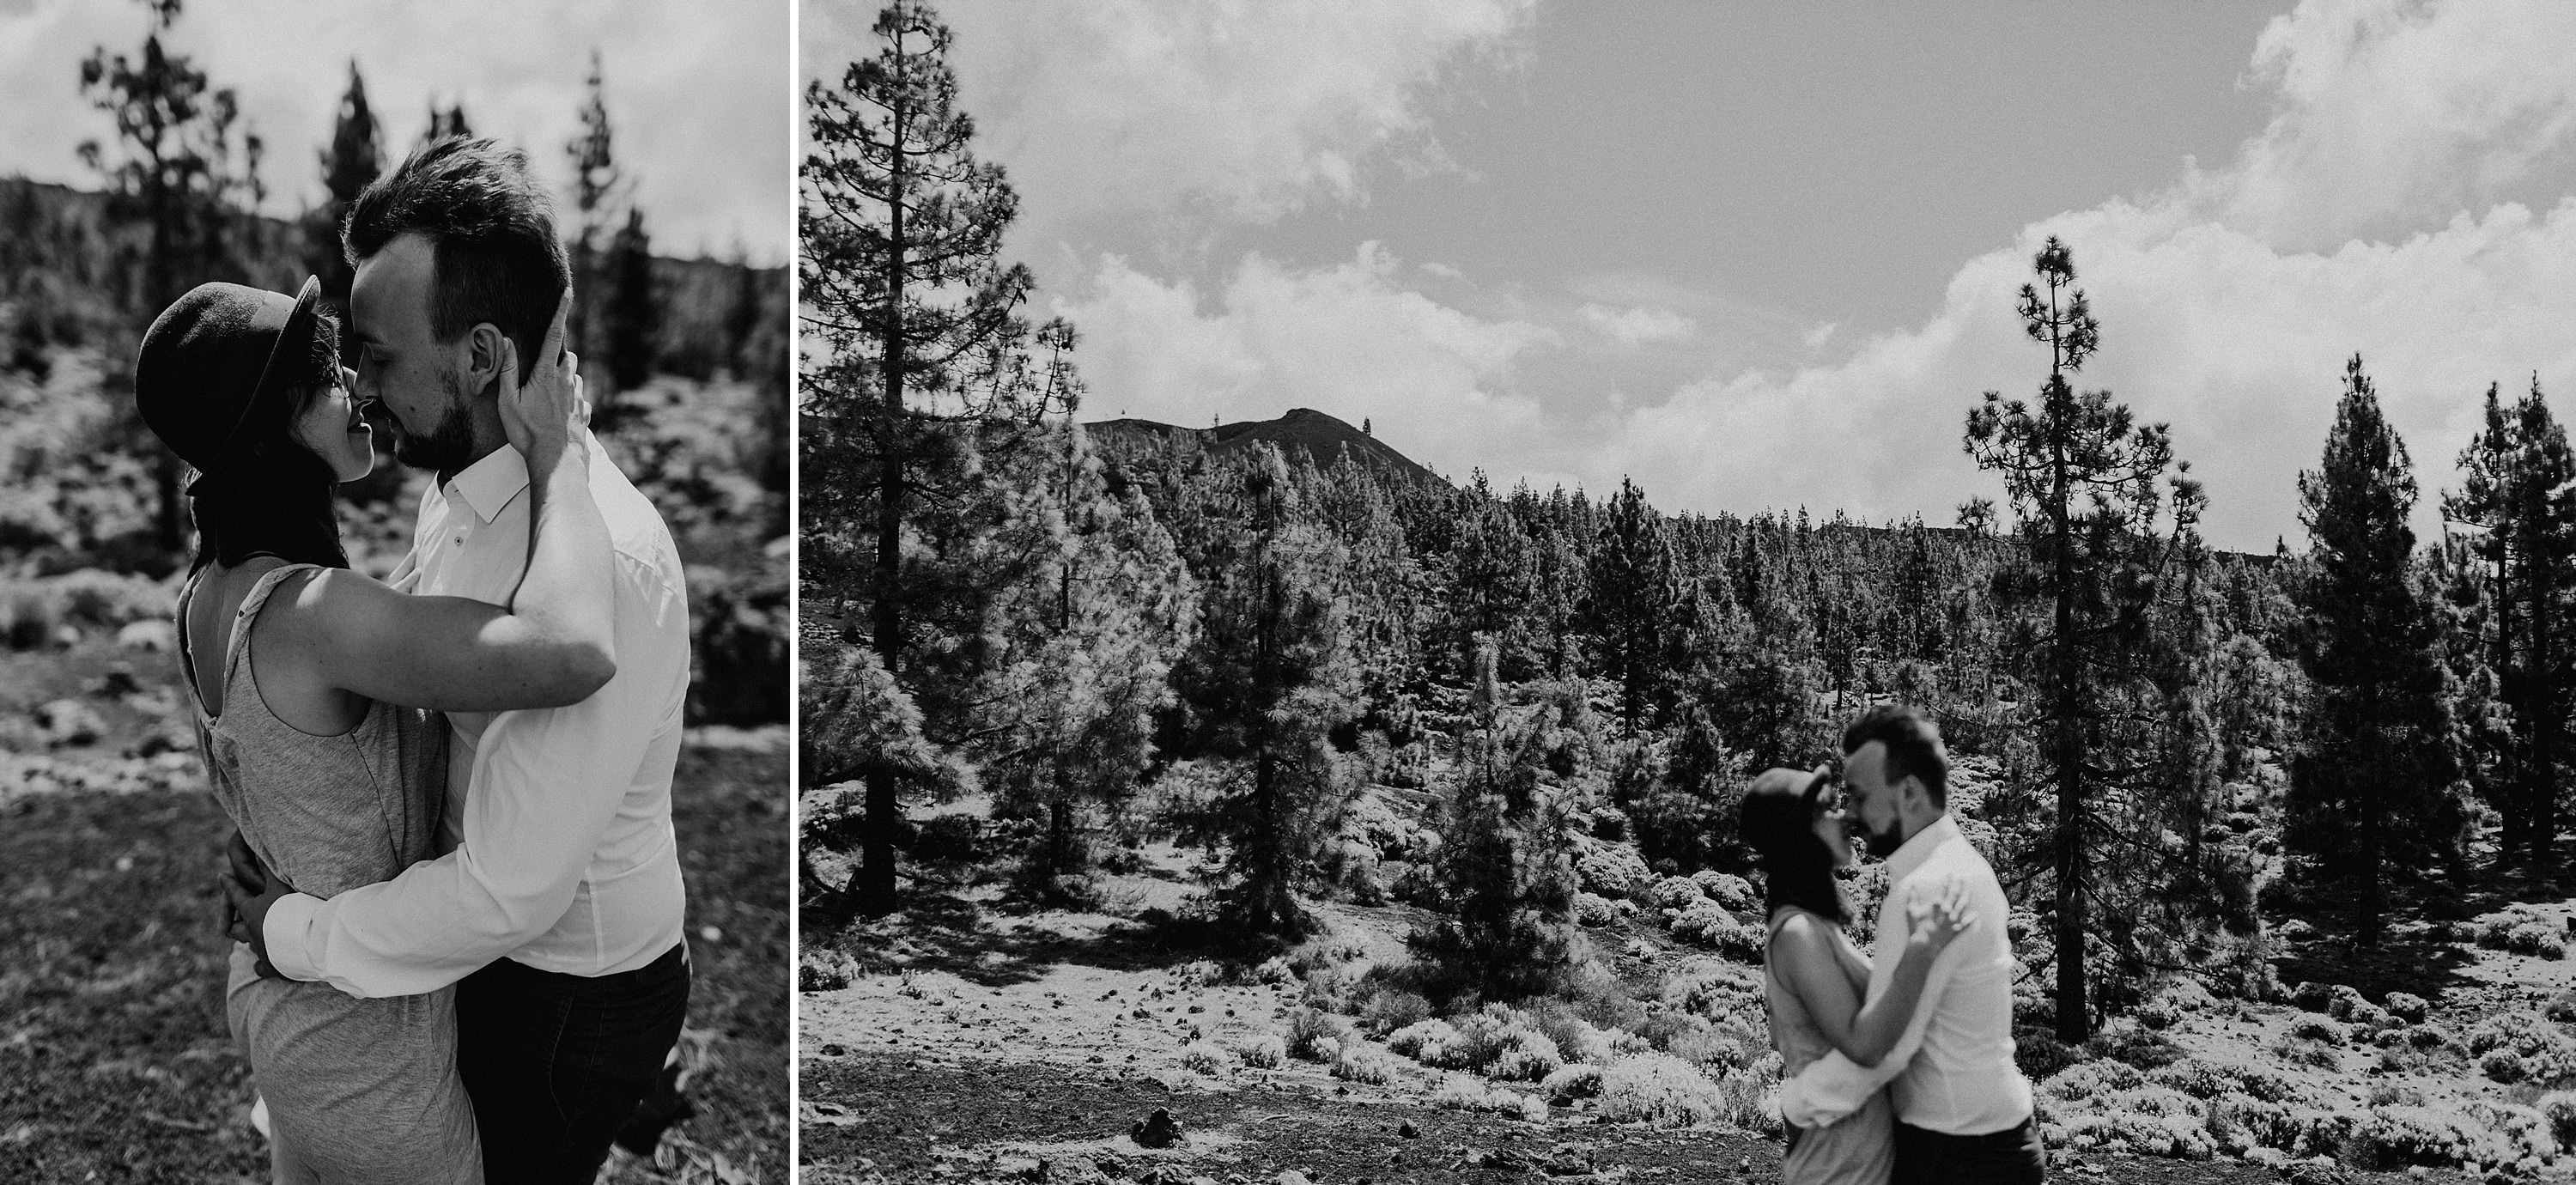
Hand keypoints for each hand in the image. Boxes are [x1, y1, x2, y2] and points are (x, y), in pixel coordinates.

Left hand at [221, 831, 290, 979]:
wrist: (309, 940)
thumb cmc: (294, 909)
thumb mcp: (280, 884)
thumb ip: (267, 868)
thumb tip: (257, 850)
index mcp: (251, 911)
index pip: (235, 894)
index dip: (228, 884)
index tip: (222, 875)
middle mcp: (251, 932)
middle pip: (232, 927)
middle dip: (227, 919)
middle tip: (227, 917)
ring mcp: (261, 950)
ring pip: (247, 945)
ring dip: (247, 940)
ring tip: (248, 938)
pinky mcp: (273, 966)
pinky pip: (262, 967)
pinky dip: (261, 964)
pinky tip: (260, 964)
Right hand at [496, 287, 582, 466]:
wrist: (556, 462)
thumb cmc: (527, 432)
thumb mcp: (508, 401)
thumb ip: (508, 369)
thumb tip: (507, 341)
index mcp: (546, 373)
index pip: (554, 334)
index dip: (560, 311)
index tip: (568, 291)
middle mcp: (567, 380)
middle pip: (565, 356)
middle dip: (555, 357)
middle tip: (537, 375)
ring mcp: (579, 396)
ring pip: (573, 376)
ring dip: (561, 379)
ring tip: (544, 401)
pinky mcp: (585, 412)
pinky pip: (578, 398)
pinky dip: (569, 400)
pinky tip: (556, 415)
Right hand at [1905, 877, 1975, 952]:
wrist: (1923, 947)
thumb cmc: (1916, 928)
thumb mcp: (1910, 911)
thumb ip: (1912, 896)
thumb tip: (1912, 884)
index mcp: (1936, 905)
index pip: (1943, 889)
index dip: (1947, 880)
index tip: (1950, 874)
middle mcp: (1947, 910)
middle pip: (1955, 894)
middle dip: (1959, 885)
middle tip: (1962, 878)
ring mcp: (1953, 920)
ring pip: (1963, 905)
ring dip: (1967, 896)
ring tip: (1970, 889)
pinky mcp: (1957, 930)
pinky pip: (1967, 924)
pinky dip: (1972, 919)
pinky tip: (1976, 914)